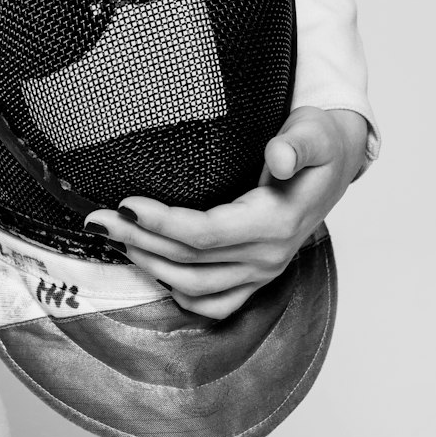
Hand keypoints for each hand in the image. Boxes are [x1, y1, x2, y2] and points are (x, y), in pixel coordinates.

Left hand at [85, 107, 368, 318]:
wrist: (337, 165)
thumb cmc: (319, 145)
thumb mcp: (315, 132)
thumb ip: (296, 144)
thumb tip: (278, 157)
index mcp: (276, 224)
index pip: (206, 234)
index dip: (163, 223)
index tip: (127, 204)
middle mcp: (267, 257)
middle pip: (189, 260)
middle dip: (139, 239)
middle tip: (98, 217)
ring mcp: (262, 273)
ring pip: (193, 286)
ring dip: (150, 265)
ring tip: (117, 237)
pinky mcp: (256, 279)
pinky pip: (214, 304)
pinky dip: (179, 293)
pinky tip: (153, 267)